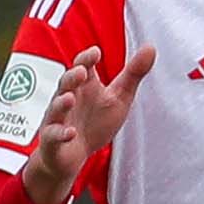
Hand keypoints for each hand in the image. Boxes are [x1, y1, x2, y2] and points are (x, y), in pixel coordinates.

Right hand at [18, 43, 160, 203]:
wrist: (74, 156)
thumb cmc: (95, 122)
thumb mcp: (119, 97)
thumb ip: (133, 73)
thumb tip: (151, 47)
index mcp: (83, 86)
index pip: (81, 66)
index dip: (86, 59)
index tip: (96, 53)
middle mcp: (67, 98)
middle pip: (65, 83)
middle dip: (71, 77)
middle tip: (81, 72)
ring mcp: (58, 119)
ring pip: (56, 107)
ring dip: (62, 103)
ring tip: (70, 98)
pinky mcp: (53, 140)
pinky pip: (53, 135)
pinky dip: (61, 134)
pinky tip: (71, 133)